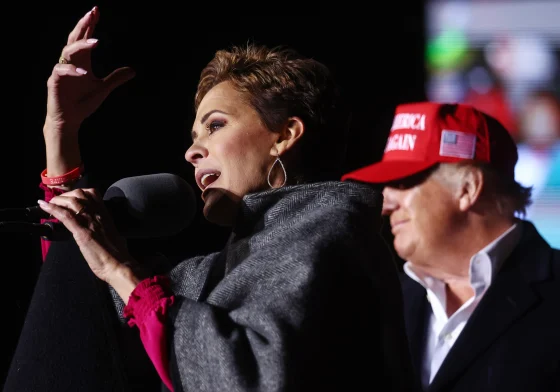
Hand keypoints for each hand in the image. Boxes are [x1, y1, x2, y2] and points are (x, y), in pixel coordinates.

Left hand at [37, 188, 133, 285]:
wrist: (118, 265)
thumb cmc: (118, 254)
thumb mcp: (113, 234)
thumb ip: (105, 227)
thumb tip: (100, 228)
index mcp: (105, 215)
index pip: (93, 193)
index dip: (78, 192)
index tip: (70, 198)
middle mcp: (98, 215)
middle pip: (79, 194)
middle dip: (65, 195)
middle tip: (57, 203)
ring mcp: (89, 223)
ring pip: (72, 202)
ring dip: (57, 201)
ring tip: (49, 205)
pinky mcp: (82, 233)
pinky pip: (66, 216)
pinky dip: (53, 209)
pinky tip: (44, 206)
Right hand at [45, 6, 135, 132]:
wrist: (69, 120)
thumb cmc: (82, 103)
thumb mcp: (103, 89)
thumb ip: (115, 78)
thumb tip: (133, 70)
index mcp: (81, 61)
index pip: (84, 38)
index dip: (90, 24)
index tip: (96, 11)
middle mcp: (70, 62)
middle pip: (74, 38)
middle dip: (83, 25)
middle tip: (92, 13)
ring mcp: (61, 71)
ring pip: (67, 51)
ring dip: (81, 45)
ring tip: (96, 42)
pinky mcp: (55, 82)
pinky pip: (61, 71)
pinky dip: (71, 70)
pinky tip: (83, 72)